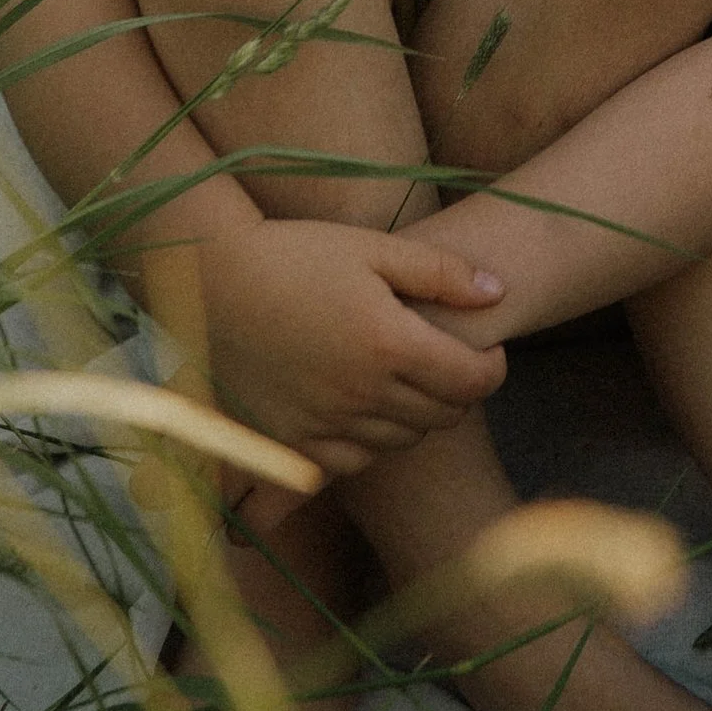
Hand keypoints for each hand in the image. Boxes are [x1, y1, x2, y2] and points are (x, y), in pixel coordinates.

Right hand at [194, 221, 509, 479]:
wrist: (212, 279)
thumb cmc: (298, 253)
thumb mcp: (375, 248)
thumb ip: (442, 272)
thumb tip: (499, 292)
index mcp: (389, 343)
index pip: (473, 381)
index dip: (492, 368)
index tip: (487, 349)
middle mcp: (360, 393)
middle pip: (442, 416)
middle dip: (458, 390)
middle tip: (448, 360)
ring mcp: (323, 423)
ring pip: (401, 441)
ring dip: (417, 415)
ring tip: (405, 378)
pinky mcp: (290, 441)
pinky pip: (352, 462)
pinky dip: (370, 440)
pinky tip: (363, 405)